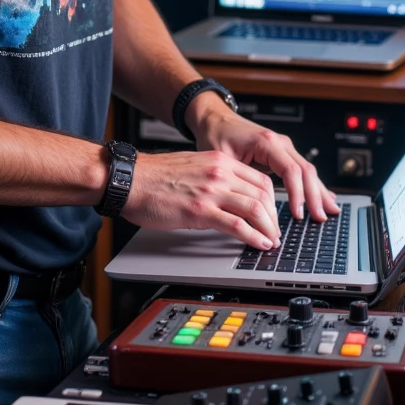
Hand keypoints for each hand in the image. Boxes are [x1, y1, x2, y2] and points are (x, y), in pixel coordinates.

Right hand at [124, 150, 280, 250]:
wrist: (130, 179)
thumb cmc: (153, 177)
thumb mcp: (192, 167)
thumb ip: (213, 178)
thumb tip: (229, 196)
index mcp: (219, 161)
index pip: (259, 180)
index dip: (272, 201)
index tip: (272, 214)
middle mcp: (219, 172)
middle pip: (263, 195)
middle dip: (273, 217)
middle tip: (275, 232)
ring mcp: (211, 191)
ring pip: (255, 209)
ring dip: (268, 229)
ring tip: (270, 241)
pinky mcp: (200, 210)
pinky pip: (236, 225)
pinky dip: (253, 236)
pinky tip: (258, 243)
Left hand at [188, 96, 339, 222]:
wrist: (215, 120)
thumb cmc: (216, 136)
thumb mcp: (223, 159)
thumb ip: (238, 180)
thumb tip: (248, 207)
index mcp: (267, 142)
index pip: (291, 171)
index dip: (297, 194)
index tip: (298, 213)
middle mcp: (280, 143)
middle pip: (305, 171)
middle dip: (315, 196)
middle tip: (320, 217)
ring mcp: (283, 147)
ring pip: (307, 171)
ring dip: (318, 192)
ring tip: (328, 211)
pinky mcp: (282, 154)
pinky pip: (301, 170)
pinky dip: (312, 185)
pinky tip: (324, 196)